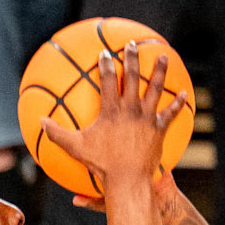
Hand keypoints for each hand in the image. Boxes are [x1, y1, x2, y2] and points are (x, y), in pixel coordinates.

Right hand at [40, 44, 187, 200]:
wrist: (128, 179)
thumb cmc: (101, 164)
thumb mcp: (75, 148)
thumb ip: (57, 133)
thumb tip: (39, 122)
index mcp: (111, 110)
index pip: (107, 79)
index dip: (106, 63)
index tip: (105, 52)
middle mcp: (131, 108)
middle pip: (132, 76)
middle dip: (132, 57)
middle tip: (132, 44)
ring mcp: (147, 118)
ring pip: (155, 88)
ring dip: (159, 71)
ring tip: (162, 56)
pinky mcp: (159, 129)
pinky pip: (171, 113)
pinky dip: (178, 103)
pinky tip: (185, 93)